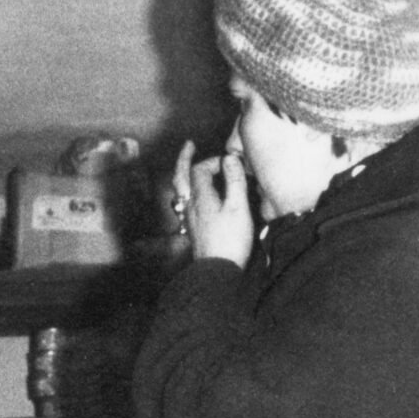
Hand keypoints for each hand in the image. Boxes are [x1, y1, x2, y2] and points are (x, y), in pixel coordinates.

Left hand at [171, 134, 253, 268]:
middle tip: (189, 145)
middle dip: (184, 159)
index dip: (213, 160)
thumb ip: (235, 180)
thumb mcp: (238, 207)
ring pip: (180, 190)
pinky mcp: (192, 229)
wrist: (217, 271)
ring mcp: (189, 218)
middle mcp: (190, 205)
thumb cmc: (230, 240)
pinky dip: (188, 191)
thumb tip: (229, 158)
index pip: (199, 169)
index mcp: (200, 197)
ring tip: (188, 167)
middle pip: (180, 177)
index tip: (229, 162)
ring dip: (183, 175)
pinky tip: (194, 196)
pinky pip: (184, 203)